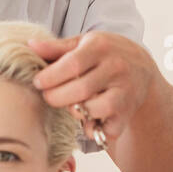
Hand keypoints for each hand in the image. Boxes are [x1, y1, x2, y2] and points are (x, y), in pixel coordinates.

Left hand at [28, 31, 154, 142]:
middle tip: (48, 97)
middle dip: (57, 97)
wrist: (142, 67)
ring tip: (70, 105)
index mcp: (101, 47)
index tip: (38, 82)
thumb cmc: (106, 54)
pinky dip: (92, 128)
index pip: (72, 64)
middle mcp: (116, 68)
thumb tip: (30, 46)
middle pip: (80, 89)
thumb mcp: (84, 43)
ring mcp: (124, 91)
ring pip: (94, 109)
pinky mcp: (127, 112)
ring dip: (76, 111)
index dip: (51, 77)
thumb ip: (57, 48)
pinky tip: (87, 119)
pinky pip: (105, 128)